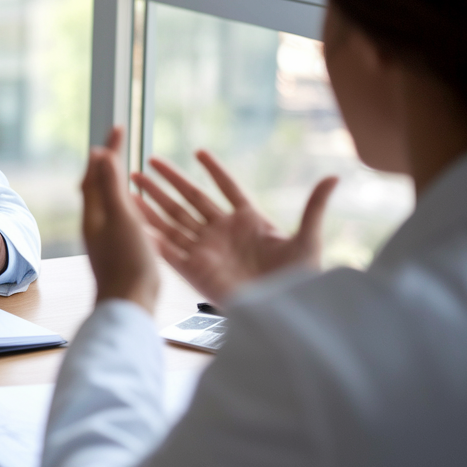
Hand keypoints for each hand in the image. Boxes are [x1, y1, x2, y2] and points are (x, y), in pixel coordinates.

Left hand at [81, 127, 158, 312]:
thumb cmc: (128, 262)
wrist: (128, 304)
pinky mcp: (115, 251)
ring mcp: (104, 238)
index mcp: (94, 213)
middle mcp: (95, 224)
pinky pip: (115, 216)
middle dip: (105, 162)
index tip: (117, 127)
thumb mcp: (122, 218)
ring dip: (112, 181)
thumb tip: (99, 154)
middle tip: (114, 142)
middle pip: (96, 185)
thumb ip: (111, 187)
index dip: (108, 149)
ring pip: (104, 201)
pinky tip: (130, 208)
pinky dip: (121, 202)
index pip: (98, 172)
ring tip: (119, 168)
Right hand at [132, 151, 336, 305]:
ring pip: (173, 219)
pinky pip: (168, 248)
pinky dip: (151, 233)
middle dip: (167, 182)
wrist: (282, 315)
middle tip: (146, 163)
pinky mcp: (194, 271)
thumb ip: (314, 207)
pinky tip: (135, 217)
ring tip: (131, 184)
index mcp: (248, 222)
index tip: (199, 152)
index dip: (215, 171)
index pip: (227, 189)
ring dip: (152, 202)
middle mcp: (222, 233)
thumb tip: (335, 177)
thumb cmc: (297, 282)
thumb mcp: (308, 240)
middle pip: (189, 200)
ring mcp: (205, 251)